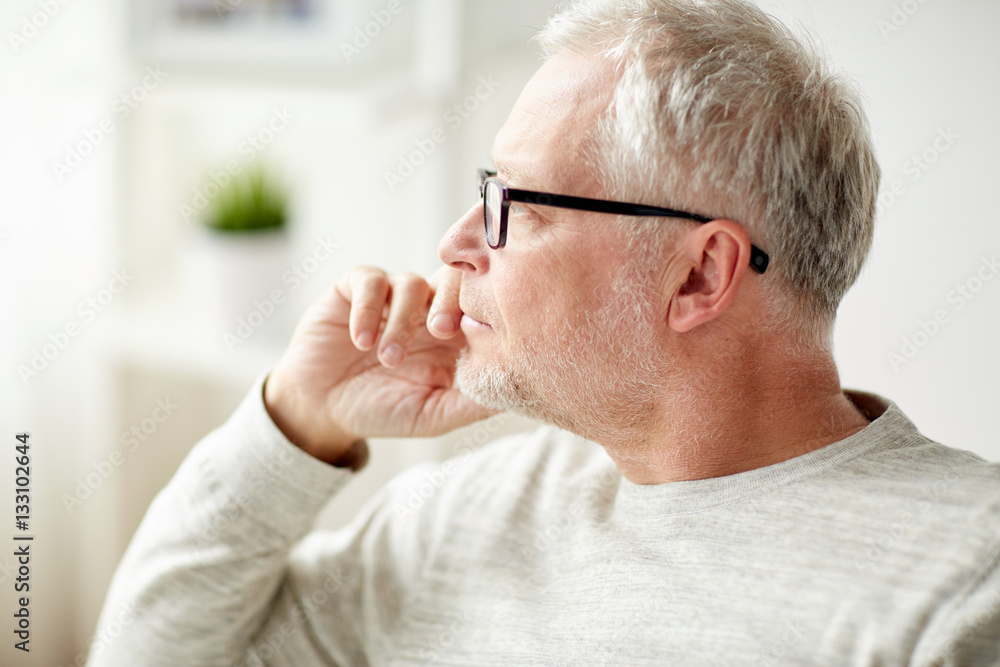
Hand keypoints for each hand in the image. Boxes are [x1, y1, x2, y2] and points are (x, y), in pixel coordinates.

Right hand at [263, 265, 496, 465]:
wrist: (321, 408)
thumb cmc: (382, 411)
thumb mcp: (432, 416)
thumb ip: (470, 405)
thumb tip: (514, 394)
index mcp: (453, 334)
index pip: (480, 305)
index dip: (483, 313)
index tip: (476, 338)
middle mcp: (426, 308)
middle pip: (454, 277)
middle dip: (450, 300)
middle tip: (440, 330)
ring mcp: (391, 296)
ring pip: (412, 283)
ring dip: (401, 322)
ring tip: (388, 358)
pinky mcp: (354, 288)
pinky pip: (369, 281)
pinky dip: (368, 309)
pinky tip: (363, 341)